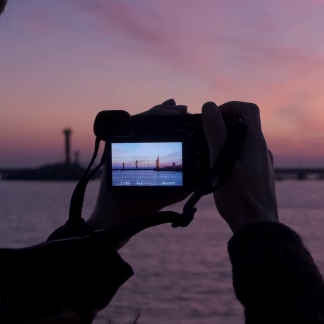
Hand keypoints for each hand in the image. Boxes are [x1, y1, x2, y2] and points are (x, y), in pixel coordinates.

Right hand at [87, 99, 191, 235]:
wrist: (122, 214)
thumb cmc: (148, 203)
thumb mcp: (176, 190)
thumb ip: (189, 180)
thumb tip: (207, 169)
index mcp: (153, 152)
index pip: (165, 129)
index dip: (176, 120)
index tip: (189, 114)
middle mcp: (139, 145)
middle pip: (155, 120)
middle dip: (169, 111)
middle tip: (182, 109)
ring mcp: (127, 143)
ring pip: (144, 119)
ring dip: (160, 111)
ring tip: (173, 111)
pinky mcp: (115, 143)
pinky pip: (130, 124)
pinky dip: (144, 118)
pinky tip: (157, 116)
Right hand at [202, 101, 278, 232]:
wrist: (258, 228)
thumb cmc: (239, 197)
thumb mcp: (221, 163)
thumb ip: (216, 134)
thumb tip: (209, 106)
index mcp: (256, 143)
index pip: (249, 109)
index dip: (230, 107)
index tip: (213, 118)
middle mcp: (263, 151)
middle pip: (245, 126)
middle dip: (224, 126)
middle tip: (205, 138)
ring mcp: (263, 165)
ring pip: (244, 144)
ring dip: (226, 144)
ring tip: (208, 157)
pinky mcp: (260, 178)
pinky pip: (245, 159)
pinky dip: (232, 158)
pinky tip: (219, 174)